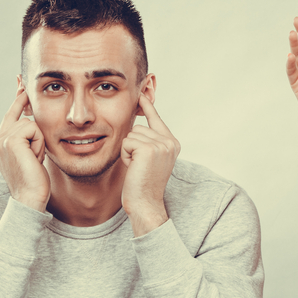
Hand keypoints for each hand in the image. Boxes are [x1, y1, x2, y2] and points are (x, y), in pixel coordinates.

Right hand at [0, 89, 49, 211]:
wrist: (30, 198)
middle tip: (33, 151)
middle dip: (35, 131)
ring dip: (39, 142)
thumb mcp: (31, 153)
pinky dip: (39, 143)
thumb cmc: (35, 180)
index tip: (21, 81)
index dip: (18, 98)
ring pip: (31, 123)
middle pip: (22, 116)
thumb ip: (28, 136)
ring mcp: (1, 140)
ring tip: (34, 160)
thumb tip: (32, 117)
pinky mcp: (10, 141)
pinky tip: (34, 158)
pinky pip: (33, 128)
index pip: (10, 114)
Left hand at [121, 94, 179, 235]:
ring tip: (136, 167)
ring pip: (131, 135)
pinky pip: (127, 142)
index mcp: (173, 144)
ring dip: (128, 151)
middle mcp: (170, 142)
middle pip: (139, 128)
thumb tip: (138, 121)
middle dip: (132, 145)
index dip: (148, 107)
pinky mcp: (149, 149)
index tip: (142, 94)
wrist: (145, 203)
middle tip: (139, 165)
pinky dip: (125, 155)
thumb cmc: (143, 184)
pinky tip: (133, 167)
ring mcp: (161, 145)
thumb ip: (149, 141)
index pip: (157, 120)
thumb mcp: (150, 159)